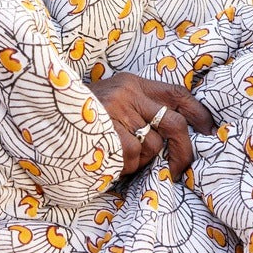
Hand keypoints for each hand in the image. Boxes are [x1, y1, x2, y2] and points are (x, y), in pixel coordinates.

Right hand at [91, 72, 213, 181]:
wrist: (43, 115)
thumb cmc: (81, 117)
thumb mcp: (111, 101)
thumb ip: (139, 110)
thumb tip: (176, 136)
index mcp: (131, 82)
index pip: (176, 93)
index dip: (198, 112)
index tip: (209, 130)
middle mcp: (127, 93)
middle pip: (174, 123)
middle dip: (184, 150)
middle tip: (181, 169)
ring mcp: (117, 111)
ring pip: (153, 145)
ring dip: (143, 161)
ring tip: (122, 159)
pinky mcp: (110, 131)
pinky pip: (134, 157)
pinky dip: (127, 166)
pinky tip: (111, 162)